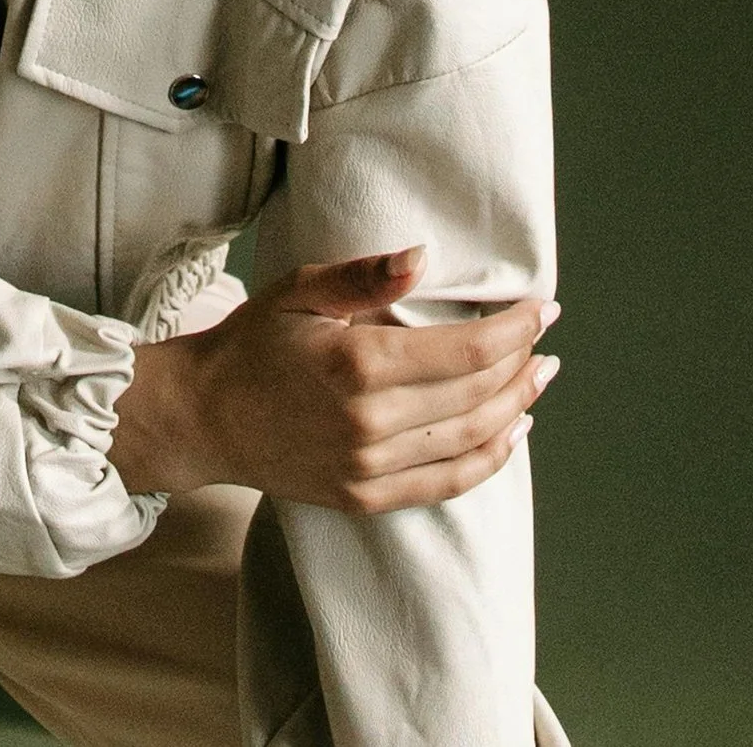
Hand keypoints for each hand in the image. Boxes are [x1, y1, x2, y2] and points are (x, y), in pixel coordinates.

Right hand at [108, 247, 558, 511]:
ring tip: (538, 380)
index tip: (544, 308)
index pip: (465, 351)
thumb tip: (423, 257)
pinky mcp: (365, 497)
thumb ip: (363, 276)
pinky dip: (488, 460)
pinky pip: (446, 484)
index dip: (514, 330)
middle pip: (476, 395)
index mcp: (358, 364)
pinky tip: (510, 435)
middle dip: (521, 364)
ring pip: (469, 440)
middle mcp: (371, 422)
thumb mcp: (299, 291)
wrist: (206, 417)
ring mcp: (370, 466)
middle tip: (546, 340)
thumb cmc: (252, 343)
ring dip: (515, 409)